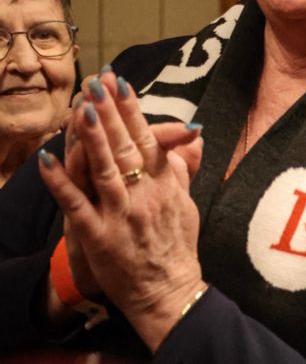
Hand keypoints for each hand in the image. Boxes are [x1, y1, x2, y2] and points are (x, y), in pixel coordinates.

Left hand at [59, 86, 204, 301]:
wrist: (168, 291)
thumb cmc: (176, 246)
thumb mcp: (186, 203)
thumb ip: (180, 168)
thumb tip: (190, 136)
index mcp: (164, 185)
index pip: (148, 139)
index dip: (133, 110)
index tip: (121, 84)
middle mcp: (145, 195)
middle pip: (126, 146)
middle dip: (110, 113)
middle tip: (97, 84)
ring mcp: (121, 214)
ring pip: (104, 169)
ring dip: (92, 138)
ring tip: (81, 109)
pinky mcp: (99, 236)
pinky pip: (76, 205)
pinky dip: (60, 182)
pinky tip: (45, 160)